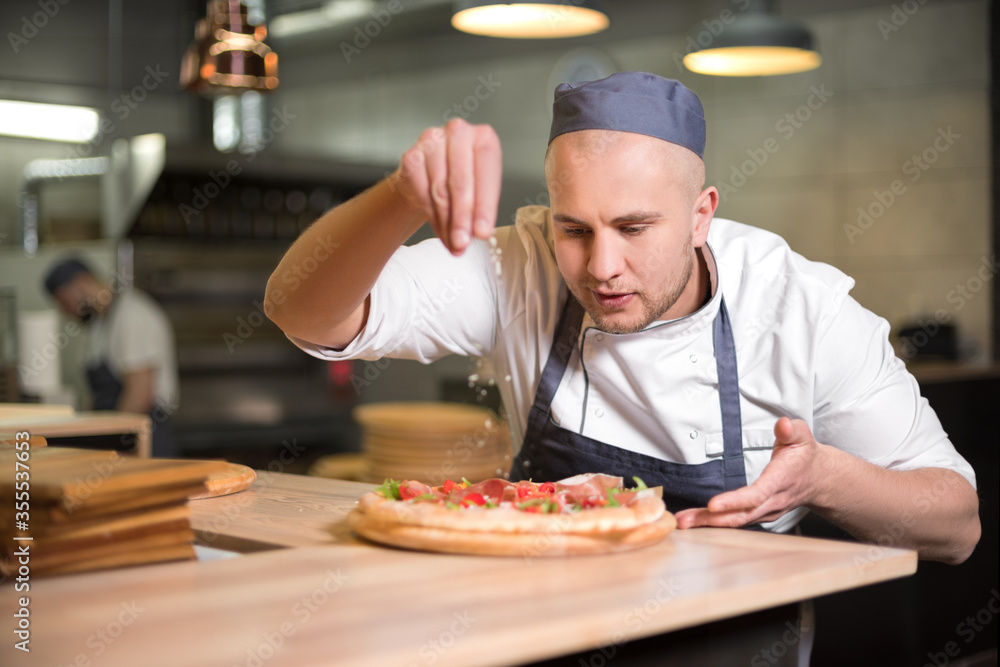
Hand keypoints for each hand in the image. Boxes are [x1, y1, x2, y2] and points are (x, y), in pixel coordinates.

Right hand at [391, 118, 501, 254]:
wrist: (431, 173)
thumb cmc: (462, 180)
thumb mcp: (480, 191)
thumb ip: (480, 212)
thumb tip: (475, 235)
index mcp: (484, 138)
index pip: (487, 173)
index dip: (484, 206)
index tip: (482, 232)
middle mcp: (458, 133)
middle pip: (460, 182)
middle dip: (462, 219)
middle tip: (462, 243)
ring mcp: (432, 142)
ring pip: (439, 191)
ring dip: (446, 222)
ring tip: (453, 243)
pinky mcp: (411, 156)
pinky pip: (421, 193)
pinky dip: (432, 217)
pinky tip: (440, 230)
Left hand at [674, 417, 829, 528]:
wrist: (818, 478)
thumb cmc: (804, 456)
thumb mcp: (802, 437)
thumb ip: (792, 430)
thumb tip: (783, 424)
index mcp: (780, 481)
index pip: (757, 494)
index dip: (735, 501)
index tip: (713, 505)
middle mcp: (773, 501)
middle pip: (741, 514)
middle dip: (712, 520)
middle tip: (685, 520)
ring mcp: (766, 511)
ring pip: (736, 521)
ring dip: (709, 523)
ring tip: (683, 522)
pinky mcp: (759, 514)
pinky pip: (736, 521)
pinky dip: (715, 523)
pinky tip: (695, 521)